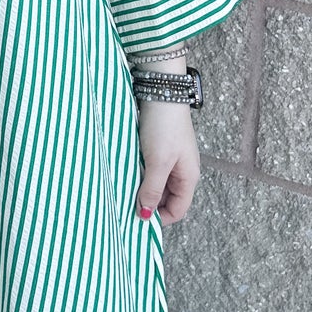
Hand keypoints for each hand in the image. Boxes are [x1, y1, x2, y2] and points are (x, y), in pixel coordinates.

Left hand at [134, 99, 198, 227]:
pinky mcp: (159, 149)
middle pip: (166, 199)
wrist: (162, 91)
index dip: (160, 218)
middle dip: (148, 204)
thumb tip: (146, 215)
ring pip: (156, 185)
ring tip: (123, 191)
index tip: (137, 220)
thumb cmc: (164, 127)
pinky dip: (139, 175)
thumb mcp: (158, 162)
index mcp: (189, 178)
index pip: (177, 210)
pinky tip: (126, 175)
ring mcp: (171, 160)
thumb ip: (152, 189)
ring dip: (142, 189)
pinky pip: (150, 171)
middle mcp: (182, 171)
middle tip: (125, 207)